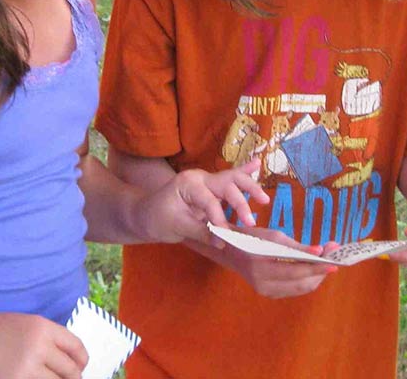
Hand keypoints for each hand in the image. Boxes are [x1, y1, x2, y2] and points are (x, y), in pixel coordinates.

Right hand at [0, 311, 87, 378]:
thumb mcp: (29, 324)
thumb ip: (50, 338)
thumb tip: (71, 358)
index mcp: (45, 328)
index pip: (76, 347)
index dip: (82, 360)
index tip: (82, 366)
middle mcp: (39, 347)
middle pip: (70, 370)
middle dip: (74, 378)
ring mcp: (27, 367)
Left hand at [142, 158, 269, 243]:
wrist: (143, 214)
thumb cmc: (155, 219)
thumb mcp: (175, 227)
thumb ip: (200, 232)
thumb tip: (223, 242)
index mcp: (188, 183)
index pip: (209, 201)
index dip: (219, 220)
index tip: (226, 237)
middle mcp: (200, 177)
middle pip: (227, 184)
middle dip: (241, 202)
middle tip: (251, 222)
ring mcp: (207, 180)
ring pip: (233, 179)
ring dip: (249, 188)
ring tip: (263, 199)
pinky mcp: (212, 188)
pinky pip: (230, 179)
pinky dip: (244, 172)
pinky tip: (257, 163)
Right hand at [224, 227, 339, 298]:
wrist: (232, 252)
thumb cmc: (253, 238)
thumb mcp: (274, 236)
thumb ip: (297, 246)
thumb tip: (320, 251)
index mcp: (260, 265)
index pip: (294, 270)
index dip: (315, 266)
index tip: (333, 260)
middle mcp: (263, 283)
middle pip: (301, 283)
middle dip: (320, 272)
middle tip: (334, 257)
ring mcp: (266, 291)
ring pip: (300, 288)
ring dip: (316, 276)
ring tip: (326, 261)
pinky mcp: (270, 294)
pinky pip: (294, 289)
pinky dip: (306, 279)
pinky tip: (313, 268)